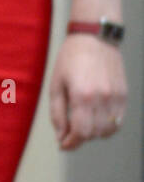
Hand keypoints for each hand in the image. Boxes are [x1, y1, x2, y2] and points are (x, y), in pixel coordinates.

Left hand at [48, 35, 126, 149]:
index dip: (71, 143)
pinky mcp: (124, 96)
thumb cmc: (71, 58)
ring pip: (107, 131)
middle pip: (93, 134)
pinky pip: (118, 123)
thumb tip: (61, 137)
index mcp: (82, 95)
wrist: (95, 37)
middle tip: (70, 126)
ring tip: (83, 119)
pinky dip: (107, 126)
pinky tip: (97, 116)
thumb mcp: (56, 83)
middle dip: (79, 135)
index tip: (63, 144)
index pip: (81, 133)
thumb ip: (57, 113)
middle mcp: (102, 99)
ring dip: (94, 132)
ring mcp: (116, 98)